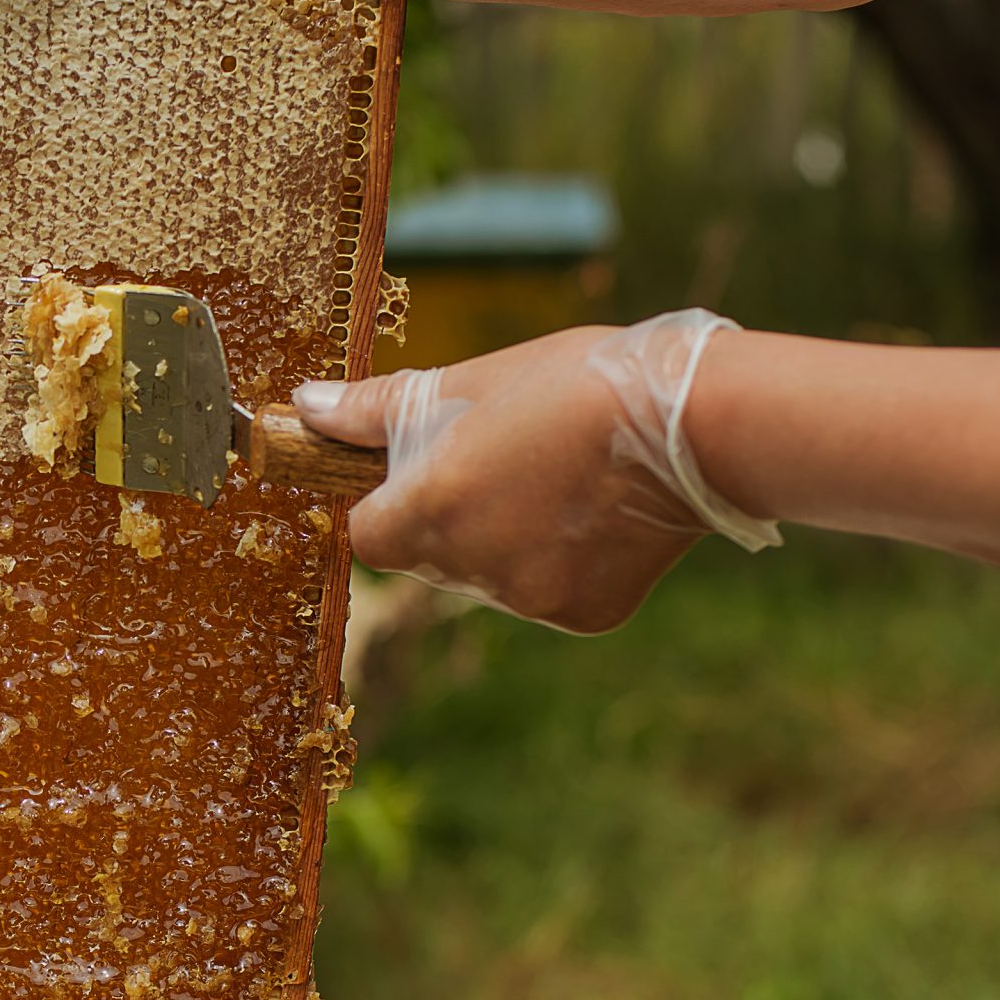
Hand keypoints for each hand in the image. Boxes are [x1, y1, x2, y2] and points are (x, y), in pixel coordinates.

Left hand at [293, 312, 779, 633]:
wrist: (696, 422)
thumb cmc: (575, 385)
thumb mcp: (469, 382)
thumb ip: (374, 410)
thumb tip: (304, 406)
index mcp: (431, 510)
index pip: (365, 534)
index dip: (383, 500)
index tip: (421, 467)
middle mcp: (472, 569)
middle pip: (425, 557)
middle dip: (445, 516)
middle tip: (502, 460)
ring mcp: (529, 601)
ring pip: (485, 578)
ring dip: (500, 540)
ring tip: (556, 479)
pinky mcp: (583, 616)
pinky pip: (543, 595)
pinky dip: (554, 562)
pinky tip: (592, 513)